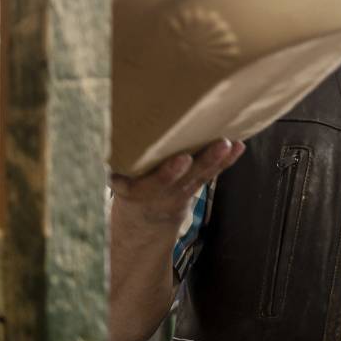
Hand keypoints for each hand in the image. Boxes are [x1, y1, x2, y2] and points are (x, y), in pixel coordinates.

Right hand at [110, 139, 244, 226]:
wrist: (144, 214)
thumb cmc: (125, 183)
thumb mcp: (111, 178)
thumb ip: (111, 161)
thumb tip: (101, 126)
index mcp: (136, 191)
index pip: (153, 184)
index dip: (168, 173)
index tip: (182, 160)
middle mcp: (162, 192)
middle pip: (185, 178)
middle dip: (203, 161)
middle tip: (219, 145)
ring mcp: (181, 189)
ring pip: (201, 174)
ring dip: (218, 158)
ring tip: (231, 142)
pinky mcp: (195, 183)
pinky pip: (212, 172)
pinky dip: (226, 160)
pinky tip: (239, 146)